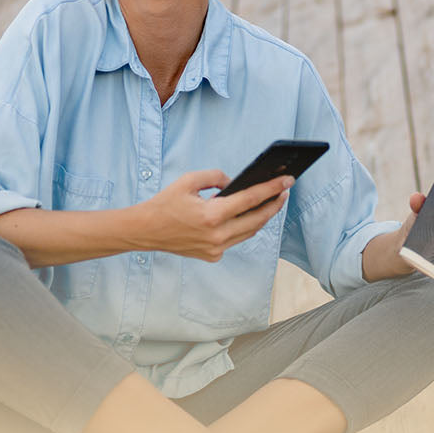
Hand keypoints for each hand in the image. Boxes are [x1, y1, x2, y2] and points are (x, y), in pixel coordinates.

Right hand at [139, 169, 291, 260]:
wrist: (145, 231)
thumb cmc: (165, 204)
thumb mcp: (188, 181)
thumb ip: (215, 176)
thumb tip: (235, 183)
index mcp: (212, 215)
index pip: (251, 199)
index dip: (272, 188)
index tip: (288, 180)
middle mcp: (217, 235)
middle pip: (257, 219)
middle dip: (274, 204)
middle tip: (284, 191)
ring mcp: (216, 249)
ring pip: (249, 232)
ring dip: (262, 217)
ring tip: (271, 202)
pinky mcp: (213, 256)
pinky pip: (235, 239)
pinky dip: (242, 227)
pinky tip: (247, 216)